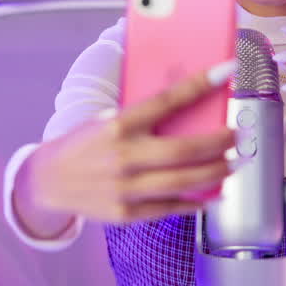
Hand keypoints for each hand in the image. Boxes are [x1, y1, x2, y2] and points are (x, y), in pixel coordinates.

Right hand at [16, 60, 236, 228]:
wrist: (47, 181)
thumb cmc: (85, 144)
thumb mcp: (106, 120)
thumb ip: (142, 117)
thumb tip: (188, 105)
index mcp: (117, 125)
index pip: (166, 101)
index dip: (199, 85)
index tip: (227, 72)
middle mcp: (122, 156)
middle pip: (183, 150)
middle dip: (219, 142)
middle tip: (237, 135)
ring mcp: (124, 188)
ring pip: (182, 183)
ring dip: (215, 173)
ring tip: (232, 164)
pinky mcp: (126, 213)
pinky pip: (169, 208)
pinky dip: (195, 203)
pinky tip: (212, 195)